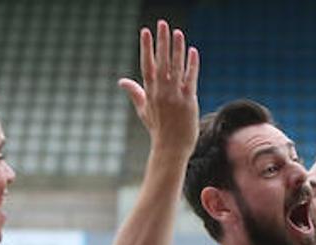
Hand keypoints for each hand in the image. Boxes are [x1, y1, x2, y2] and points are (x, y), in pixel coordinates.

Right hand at [118, 20, 199, 154]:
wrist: (171, 148)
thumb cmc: (158, 130)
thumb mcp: (143, 110)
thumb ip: (134, 92)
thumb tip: (122, 81)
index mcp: (149, 92)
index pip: (147, 64)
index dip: (146, 47)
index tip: (145, 31)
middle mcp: (161, 92)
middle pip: (161, 61)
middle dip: (161, 41)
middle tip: (162, 23)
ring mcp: (175, 96)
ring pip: (176, 68)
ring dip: (177, 49)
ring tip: (178, 32)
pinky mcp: (188, 101)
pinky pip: (190, 79)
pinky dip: (192, 65)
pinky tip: (193, 51)